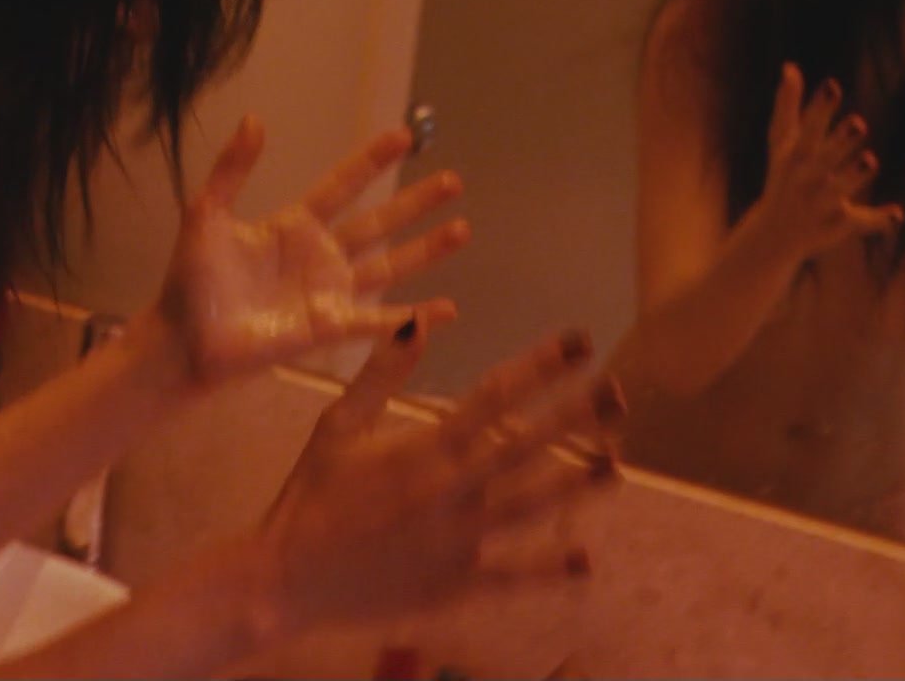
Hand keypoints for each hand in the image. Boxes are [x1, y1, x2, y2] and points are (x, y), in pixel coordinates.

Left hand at [142, 117, 466, 389]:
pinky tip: (448, 309)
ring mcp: (330, 293)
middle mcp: (321, 256)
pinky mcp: (331, 327)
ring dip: (426, 250)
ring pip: (390, 266)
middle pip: (379, 223)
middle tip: (453, 181)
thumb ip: (232, 169)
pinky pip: (381, 321)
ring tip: (462, 229)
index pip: (343, 185)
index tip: (404, 136)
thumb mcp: (206, 215)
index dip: (371, 162)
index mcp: (295, 226)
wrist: (184, 340)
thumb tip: (256, 119)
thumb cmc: (192, 282)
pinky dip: (415, 318)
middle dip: (416, 202)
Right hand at [251, 322, 622, 631]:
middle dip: (575, 415)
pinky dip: (550, 569)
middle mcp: (451, 490)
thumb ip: (381, 375)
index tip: (579, 340)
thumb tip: (418, 321)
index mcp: (424, 448)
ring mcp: (458, 540)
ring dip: (577, 484)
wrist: (286, 579)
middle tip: (618, 391)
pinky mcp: (455, 584)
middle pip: (527, 445)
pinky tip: (586, 560)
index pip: (495, 395)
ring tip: (616, 463)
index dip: (542, 364)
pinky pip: (512, 575)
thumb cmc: (310, 496)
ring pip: (531, 506)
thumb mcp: (337, 427)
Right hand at [747, 63, 901, 259]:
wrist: (774, 232)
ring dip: (854, 175)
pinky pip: (860, 222)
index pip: (808, 129)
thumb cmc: (782, 176)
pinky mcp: (839, 224)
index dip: (821, 108)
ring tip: (870, 160)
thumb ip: (788, 105)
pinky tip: (897, 213)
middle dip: (840, 142)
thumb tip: (790, 66)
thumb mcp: (781, 142)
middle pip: (824, 158)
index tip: (833, 86)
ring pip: (840, 188)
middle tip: (859, 123)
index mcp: (795, 155)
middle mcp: (807, 178)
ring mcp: (822, 202)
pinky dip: (878, 220)